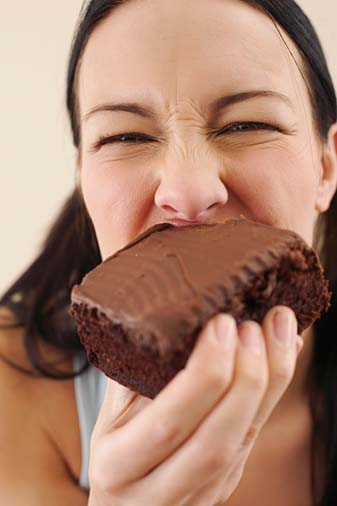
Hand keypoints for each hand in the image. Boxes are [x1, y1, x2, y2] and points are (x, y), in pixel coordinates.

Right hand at [88, 305, 302, 505]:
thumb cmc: (113, 450)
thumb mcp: (109, 413)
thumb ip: (133, 373)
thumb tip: (171, 318)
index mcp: (118, 465)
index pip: (168, 424)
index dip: (203, 375)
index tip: (221, 325)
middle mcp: (156, 490)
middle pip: (217, 441)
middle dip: (245, 377)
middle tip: (253, 326)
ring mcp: (197, 496)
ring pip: (244, 442)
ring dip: (269, 382)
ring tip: (278, 331)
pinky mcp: (223, 487)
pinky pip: (253, 438)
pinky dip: (271, 392)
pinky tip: (280, 354)